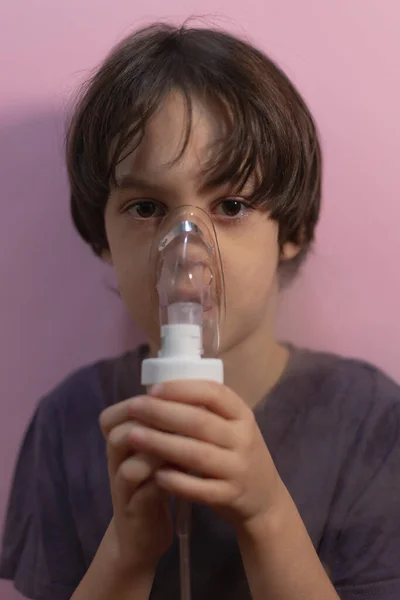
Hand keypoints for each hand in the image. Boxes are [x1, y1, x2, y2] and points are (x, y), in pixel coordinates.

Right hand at [99, 402, 173, 572]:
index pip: (112, 415)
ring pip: (130, 462)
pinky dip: (166, 479)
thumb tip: (194, 392)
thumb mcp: (155, 450)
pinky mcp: (135, 510)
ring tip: (187, 444)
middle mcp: (115, 461)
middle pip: (121, 433)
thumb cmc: (156, 481)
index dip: (139, 403)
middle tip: (185, 417)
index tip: (169, 398)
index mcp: (118, 441)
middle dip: (153, 423)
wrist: (143, 532)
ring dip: (159, 450)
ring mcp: (122, 487)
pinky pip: (146, 490)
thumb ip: (164, 426)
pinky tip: (186, 473)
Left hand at [124, 380, 284, 532]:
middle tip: (133, 408)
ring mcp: (239, 469)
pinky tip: (155, 475)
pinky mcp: (230, 496)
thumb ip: (206, 412)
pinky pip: (200, 489)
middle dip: (162, 413)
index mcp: (242, 415)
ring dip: (162, 444)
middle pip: (200, 422)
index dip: (182, 389)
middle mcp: (243, 439)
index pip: (214, 393)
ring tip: (132, 436)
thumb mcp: (232, 427)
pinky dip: (177, 481)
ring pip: (197, 454)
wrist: (265, 500)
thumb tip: (159, 393)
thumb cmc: (237, 454)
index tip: (152, 390)